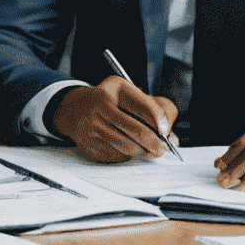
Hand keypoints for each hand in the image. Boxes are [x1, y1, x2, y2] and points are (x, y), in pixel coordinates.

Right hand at [51, 77, 178, 162]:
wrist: (74, 110)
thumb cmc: (107, 100)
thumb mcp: (127, 92)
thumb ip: (151, 108)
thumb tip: (171, 136)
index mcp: (115, 89)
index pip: (143, 106)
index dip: (159, 120)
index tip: (166, 130)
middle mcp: (101, 107)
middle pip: (136, 131)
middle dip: (155, 143)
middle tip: (163, 148)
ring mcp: (93, 127)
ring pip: (128, 147)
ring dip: (143, 152)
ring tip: (149, 150)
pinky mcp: (89, 144)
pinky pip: (117, 155)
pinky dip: (127, 155)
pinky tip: (127, 147)